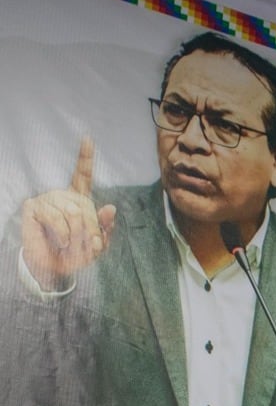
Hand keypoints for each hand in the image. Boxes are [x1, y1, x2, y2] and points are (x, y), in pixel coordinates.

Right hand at [21, 137, 116, 290]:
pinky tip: (62, 241)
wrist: (54, 267)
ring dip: (78, 235)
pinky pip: (57, 218)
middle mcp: (62, 195)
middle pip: (86, 206)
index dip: (85, 157)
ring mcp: (47, 198)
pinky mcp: (34, 206)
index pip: (82, 175)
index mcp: (78, 199)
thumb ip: (105, 228)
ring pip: (73, 212)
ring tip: (72, 244)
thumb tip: (111, 207)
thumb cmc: (75, 253)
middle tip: (89, 245)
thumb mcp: (96, 244)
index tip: (88, 138)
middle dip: (91, 230)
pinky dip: (64, 235)